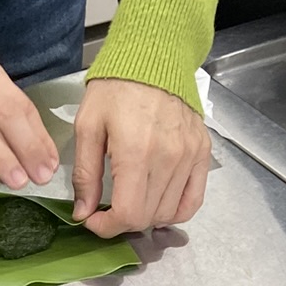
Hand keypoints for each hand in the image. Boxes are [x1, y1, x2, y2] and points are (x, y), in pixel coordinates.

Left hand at [70, 79, 210, 236]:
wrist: (154, 57)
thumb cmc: (116, 88)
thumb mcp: (88, 127)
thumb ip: (85, 174)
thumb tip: (83, 213)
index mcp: (136, 152)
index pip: (128, 214)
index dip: (107, 228)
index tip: (92, 221)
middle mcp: (168, 158)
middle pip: (148, 217)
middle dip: (121, 223)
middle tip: (106, 211)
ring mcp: (189, 157)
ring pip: (169, 212)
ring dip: (145, 217)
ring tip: (129, 202)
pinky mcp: (202, 153)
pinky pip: (193, 200)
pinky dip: (175, 211)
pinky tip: (156, 205)